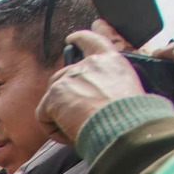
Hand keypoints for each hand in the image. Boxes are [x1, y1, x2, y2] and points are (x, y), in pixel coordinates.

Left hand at [38, 31, 146, 147]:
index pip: (92, 41)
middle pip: (63, 76)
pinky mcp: (55, 94)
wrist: (122, 127)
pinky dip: (53, 130)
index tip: (71, 39)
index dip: (80, 39)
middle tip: (75, 117)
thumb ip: (110, 87)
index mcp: (110, 61)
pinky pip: (44, 116)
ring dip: (60, 115)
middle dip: (62, 96)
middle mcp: (88, 64)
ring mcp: (69, 77)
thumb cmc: (129, 118)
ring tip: (77, 129)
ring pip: (52, 98)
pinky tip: (69, 135)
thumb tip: (98, 100)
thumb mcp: (128, 92)